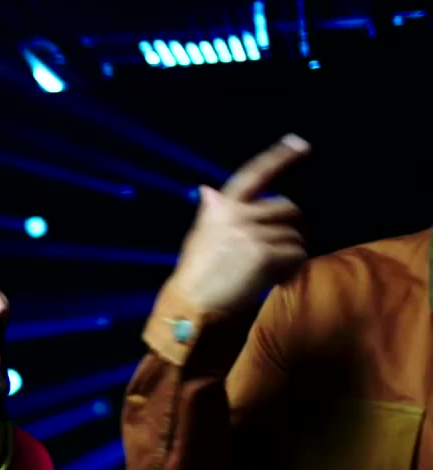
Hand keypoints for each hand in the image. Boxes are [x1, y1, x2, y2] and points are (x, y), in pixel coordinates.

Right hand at [169, 134, 310, 314]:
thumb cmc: (195, 273)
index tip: (301, 143)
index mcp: (221, 207)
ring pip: (295, 235)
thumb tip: (210, 190)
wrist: (192, 304)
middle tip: (285, 248)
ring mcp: (252, 233)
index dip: (279, 157)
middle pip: (288, 209)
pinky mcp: (265, 254)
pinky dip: (292, 268)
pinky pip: (296, 255)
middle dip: (293, 228)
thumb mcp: (200, 235)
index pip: (254, 174)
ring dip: (291, 253)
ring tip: (272, 270)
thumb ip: (213, 212)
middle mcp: (237, 214)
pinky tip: (277, 278)